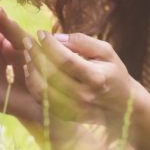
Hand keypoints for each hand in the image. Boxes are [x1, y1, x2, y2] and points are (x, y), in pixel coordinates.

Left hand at [22, 31, 140, 133]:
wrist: (123, 106)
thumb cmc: (113, 74)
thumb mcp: (106, 52)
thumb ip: (83, 42)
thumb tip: (57, 37)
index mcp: (96, 78)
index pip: (66, 60)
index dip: (50, 45)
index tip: (41, 32)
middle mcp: (84, 95)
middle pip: (51, 74)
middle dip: (36, 55)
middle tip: (27, 41)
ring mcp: (74, 109)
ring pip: (42, 89)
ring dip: (31, 70)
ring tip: (27, 54)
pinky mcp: (66, 116)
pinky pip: (42, 100)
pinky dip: (33, 84)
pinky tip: (30, 70)